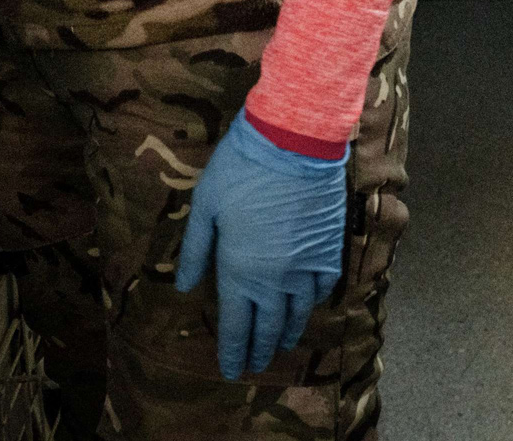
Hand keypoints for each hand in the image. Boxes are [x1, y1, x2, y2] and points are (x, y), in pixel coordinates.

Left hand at [175, 116, 349, 378]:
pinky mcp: (329, 250)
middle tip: (255, 367)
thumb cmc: (241, 169)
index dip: (232, 351)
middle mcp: (274, 280)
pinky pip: (323, 288)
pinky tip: (309, 305)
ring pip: (298, 313)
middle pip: (268, 327)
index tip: (230, 371)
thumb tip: (183, 287)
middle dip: (259, 351)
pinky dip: (314, 302)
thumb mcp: (205, 206)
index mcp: (239, 271)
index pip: (235, 326)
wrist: (294, 141)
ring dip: (287, 333)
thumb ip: (195, 251)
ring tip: (281, 345)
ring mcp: (306, 268)